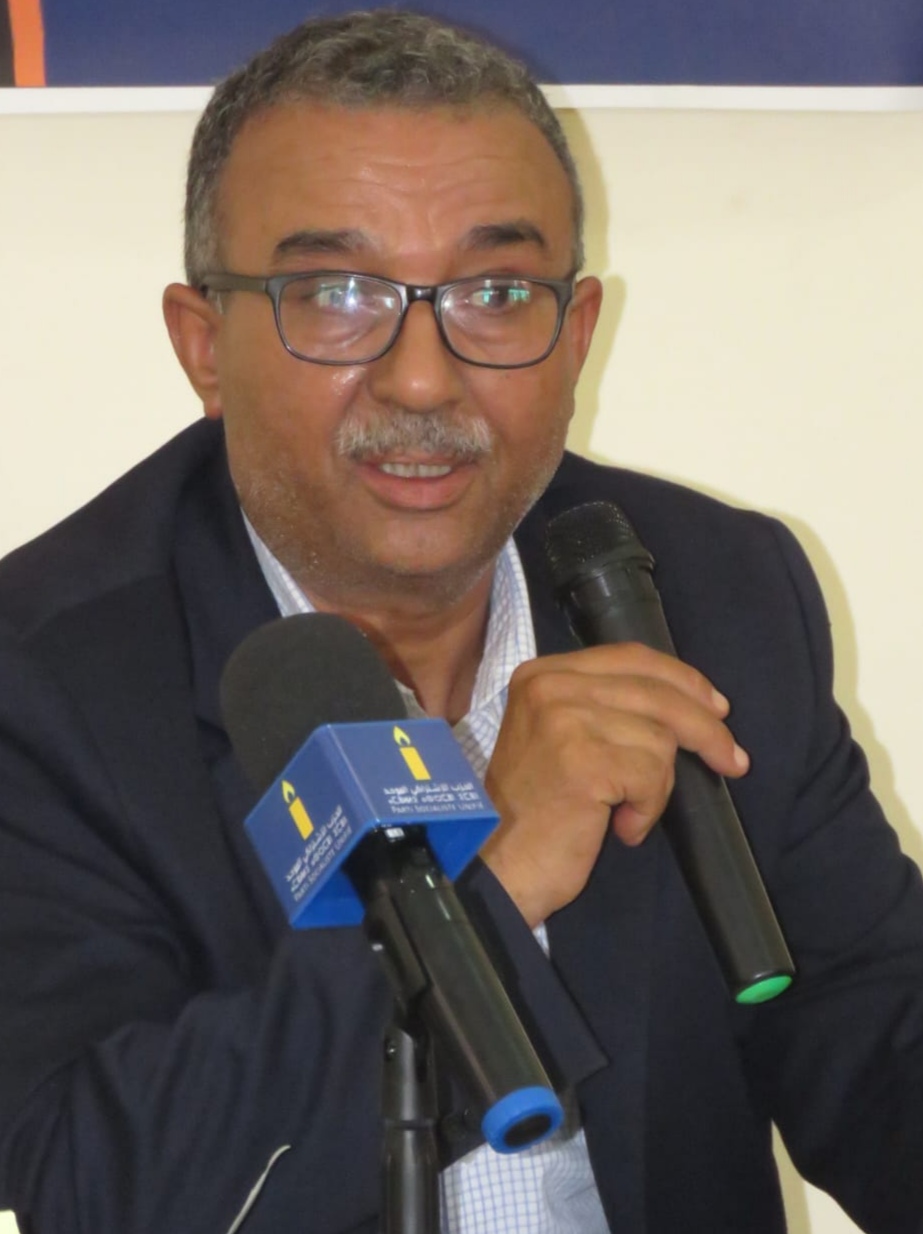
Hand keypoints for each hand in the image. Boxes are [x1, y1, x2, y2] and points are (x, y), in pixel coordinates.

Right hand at [480, 642, 748, 926]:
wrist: (499, 863)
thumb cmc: (536, 809)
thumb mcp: (562, 737)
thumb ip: (607, 708)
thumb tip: (693, 704)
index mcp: (543, 673)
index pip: (632, 658)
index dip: (684, 681)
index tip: (717, 709)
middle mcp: (550, 686)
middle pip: (657, 692)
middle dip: (706, 729)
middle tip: (732, 761)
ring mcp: (565, 719)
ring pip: (660, 738)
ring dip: (656, 786)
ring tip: (626, 811)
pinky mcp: (583, 759)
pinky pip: (652, 776)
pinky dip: (647, 810)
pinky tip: (620, 826)